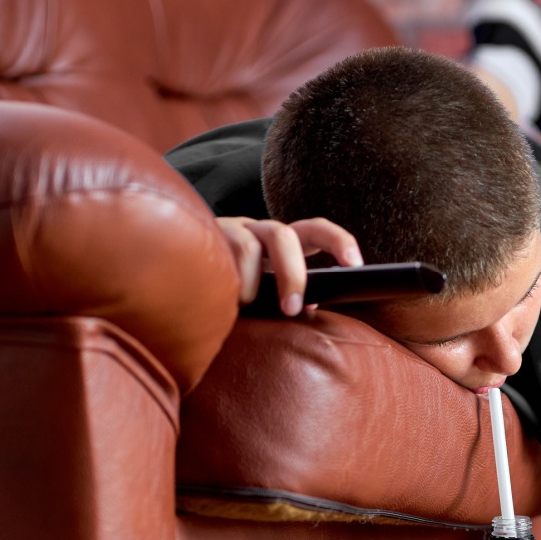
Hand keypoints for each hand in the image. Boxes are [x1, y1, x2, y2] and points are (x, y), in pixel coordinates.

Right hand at [216, 216, 362, 315]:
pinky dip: (226, 282)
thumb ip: (288, 295)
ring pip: (250, 247)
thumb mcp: (266, 290)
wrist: (184, 264)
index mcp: (282, 243)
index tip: (356, 265)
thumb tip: (309, 306)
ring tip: (244, 304)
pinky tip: (220, 297)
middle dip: (292, 274)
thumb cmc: (234, 285)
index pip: (316, 231)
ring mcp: (232, 230)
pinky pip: (220, 258)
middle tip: (292, 310)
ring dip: (251, 284)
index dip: (339, 242)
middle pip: (285, 235)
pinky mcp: (206, 237)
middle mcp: (259, 231)